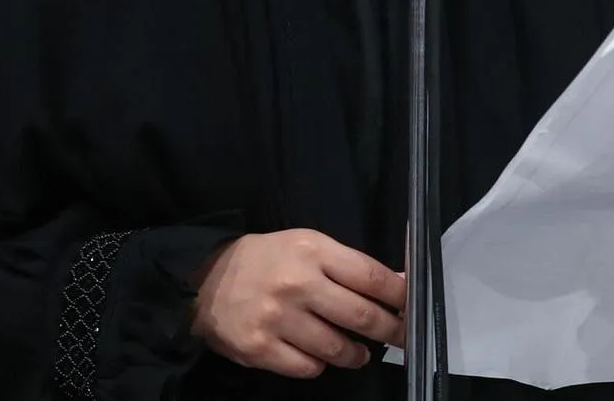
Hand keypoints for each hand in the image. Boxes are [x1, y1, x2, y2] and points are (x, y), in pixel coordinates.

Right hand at [189, 229, 406, 378]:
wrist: (203, 281)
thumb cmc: (264, 260)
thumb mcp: (305, 245)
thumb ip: (346, 266)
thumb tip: (396, 285)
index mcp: (311, 250)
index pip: (370, 276)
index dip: (399, 296)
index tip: (410, 307)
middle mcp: (297, 283)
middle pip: (361, 316)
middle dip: (389, 331)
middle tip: (399, 338)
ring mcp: (277, 319)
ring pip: (338, 349)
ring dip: (355, 355)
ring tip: (357, 353)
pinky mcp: (261, 349)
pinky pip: (309, 367)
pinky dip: (319, 365)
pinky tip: (317, 354)